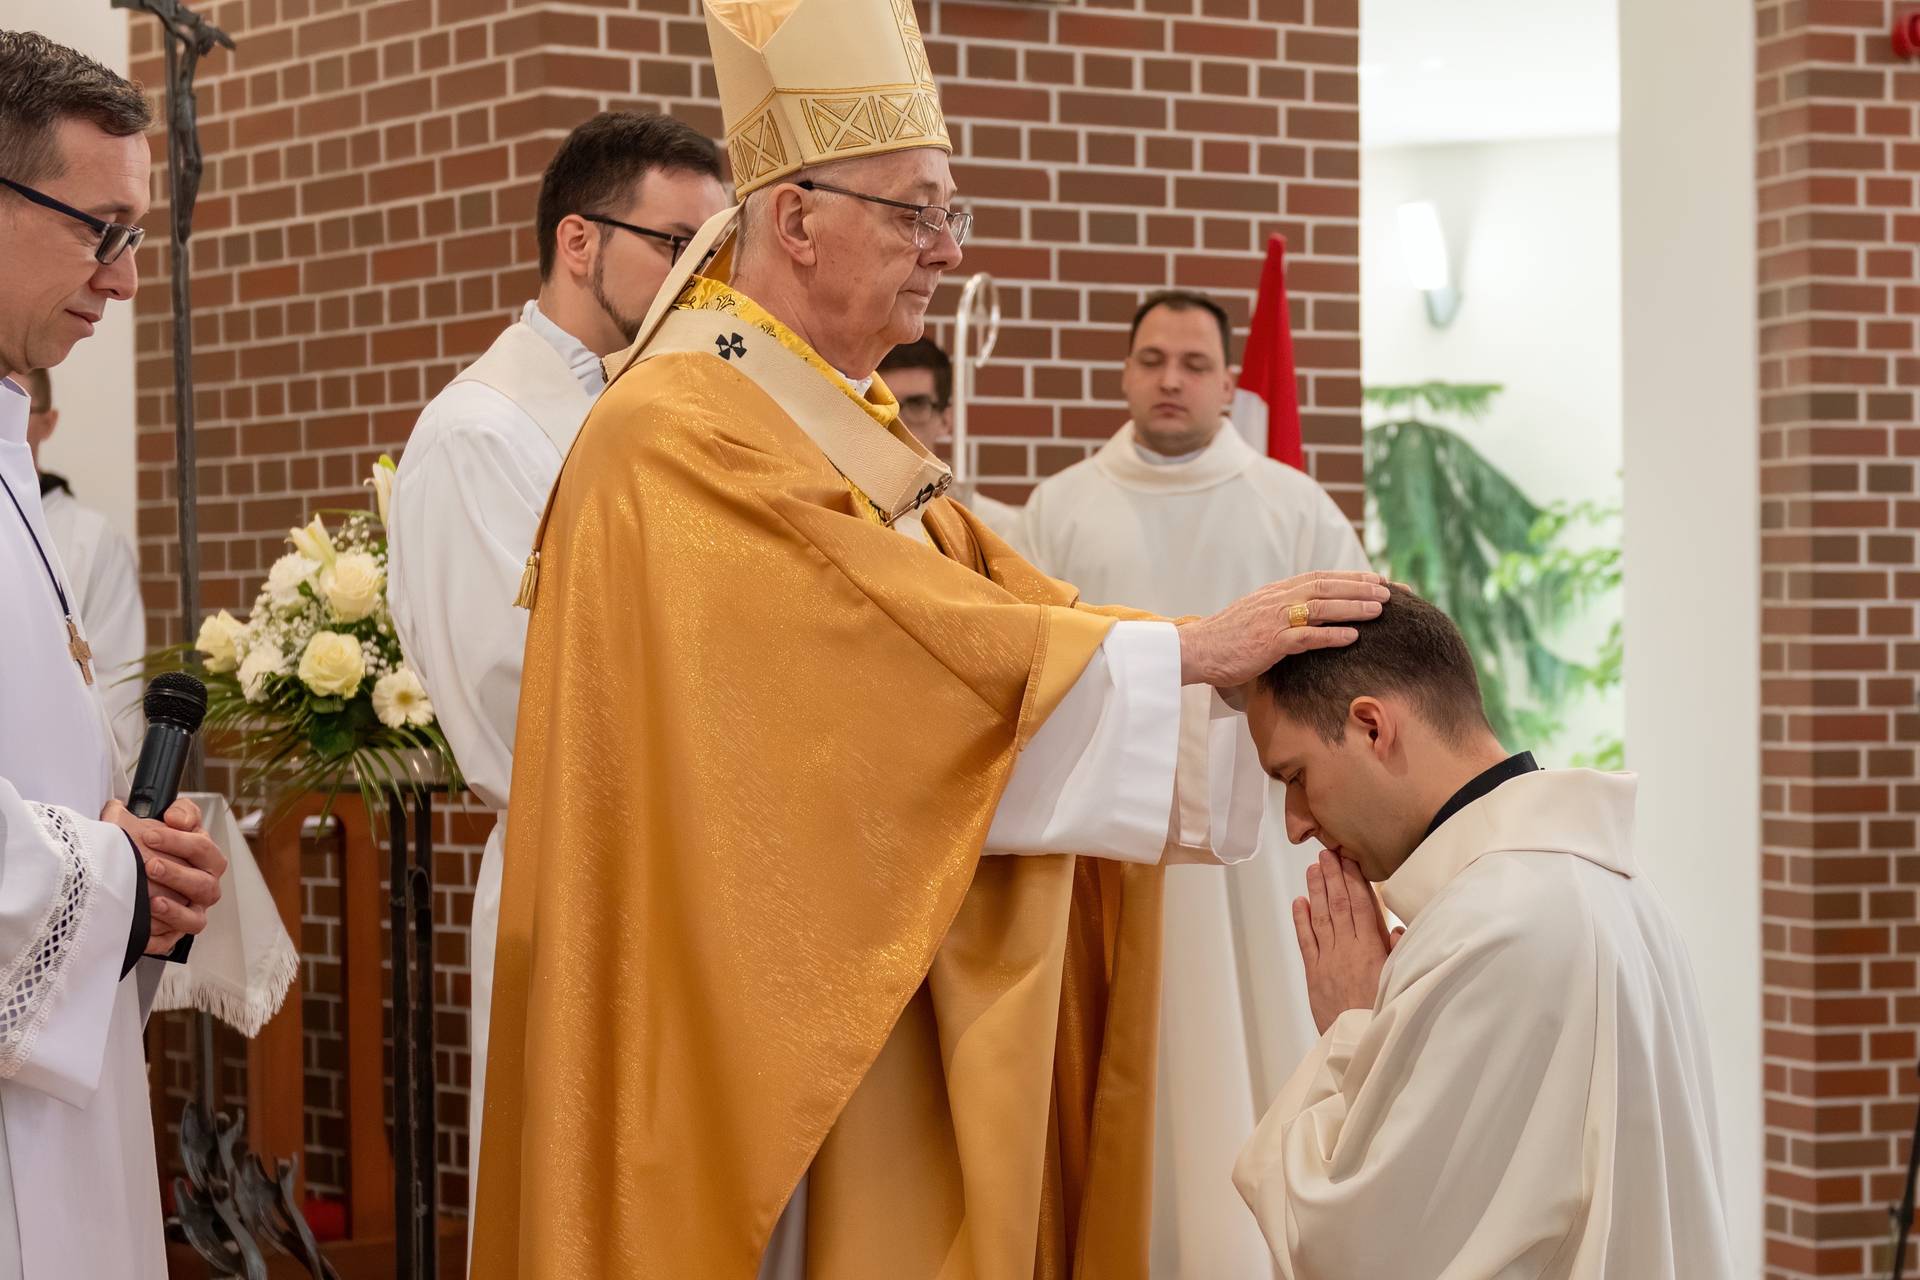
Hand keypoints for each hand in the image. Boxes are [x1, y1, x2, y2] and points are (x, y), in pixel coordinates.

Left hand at [102, 798, 224, 953]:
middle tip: (150, 865)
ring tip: (152, 900)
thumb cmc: (151, 848)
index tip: (149, 834)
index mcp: (205, 858)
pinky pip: (172, 940)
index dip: (178, 841)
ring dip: (175, 908)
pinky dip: (160, 936)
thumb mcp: (162, 820)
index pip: (202, 848)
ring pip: (195, 917)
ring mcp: (191, 911)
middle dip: (177, 874)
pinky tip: (144, 926)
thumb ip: (178, 811)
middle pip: (203, 883)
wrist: (130, 875)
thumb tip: (175, 817)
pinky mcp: (174, 934)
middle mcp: (204, 885)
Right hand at [1177, 572, 1388, 688]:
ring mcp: (1274, 620)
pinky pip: (1306, 636)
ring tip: (1380, 609)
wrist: (1196, 650)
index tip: (1379, 580)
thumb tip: (1307, 617)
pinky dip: (1331, 635)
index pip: (1321, 577)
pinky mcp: (1269, 642)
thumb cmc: (1225, 639)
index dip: (1352, 577)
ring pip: (1322, 607)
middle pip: (1327, 586)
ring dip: (1353, 606)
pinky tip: (1353, 637)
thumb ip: (1281, 612)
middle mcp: (1278, 600)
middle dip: (1361, 587)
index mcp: (1276, 593)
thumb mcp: (1256, 617)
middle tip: (1391, 591)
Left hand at [1294, 850, 1390, 1034]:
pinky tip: (1299, 902)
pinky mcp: (1314, 973)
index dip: (1354, 880)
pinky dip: (1301, 920)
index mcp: (1372, 949)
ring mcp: (1328, 960)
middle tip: (1326, 853)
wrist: (1359, 1042)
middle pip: (1339, 905)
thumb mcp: (1398, 979)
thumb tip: (1394, 929)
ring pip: (1321, 917)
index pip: (1362, 906)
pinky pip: (1306, 941)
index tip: (1349, 860)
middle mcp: (1348, 949)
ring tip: (1312, 869)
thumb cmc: (1383, 1012)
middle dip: (1333, 877)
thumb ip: (1397, 952)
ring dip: (1316, 891)